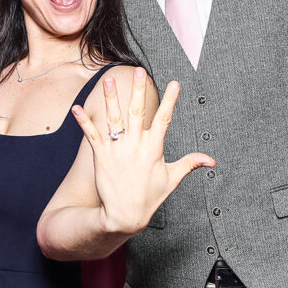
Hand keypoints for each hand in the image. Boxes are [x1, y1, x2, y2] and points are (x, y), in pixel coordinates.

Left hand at [71, 67, 214, 234]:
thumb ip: (190, 164)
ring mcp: (117, 149)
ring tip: (108, 80)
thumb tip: (211, 160)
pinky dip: (84, 122)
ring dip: (111, 98)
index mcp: (154, 148)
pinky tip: (77, 109)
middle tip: (139, 71)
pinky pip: (92, 135)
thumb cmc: (149, 198)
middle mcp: (136, 145)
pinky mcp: (101, 156)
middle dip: (139, 90)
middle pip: (138, 112)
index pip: (164, 119)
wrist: (124, 215)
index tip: (175, 83)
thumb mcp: (172, 179)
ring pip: (114, 118)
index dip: (170, 100)